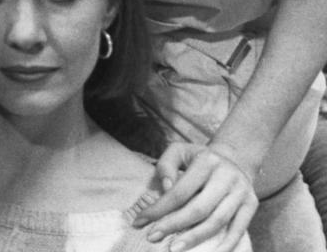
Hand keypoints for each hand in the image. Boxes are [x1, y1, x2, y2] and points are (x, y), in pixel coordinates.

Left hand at [134, 141, 257, 251]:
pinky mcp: (252, 204)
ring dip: (195, 238)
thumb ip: (166, 166)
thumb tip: (166, 189)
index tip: (140, 222)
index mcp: (207, 161)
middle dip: (173, 226)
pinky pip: (238, 230)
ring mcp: (242, 192)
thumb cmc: (199, 158)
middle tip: (153, 237)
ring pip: (217, 222)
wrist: (235, 158)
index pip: (179, 191)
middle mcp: (227, 176)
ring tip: (174, 248)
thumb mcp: (179, 151)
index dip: (159, 209)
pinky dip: (225, 245)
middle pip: (198, 209)